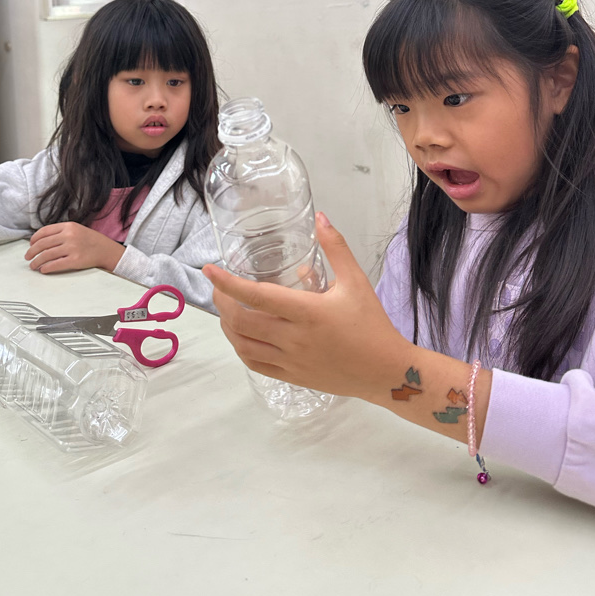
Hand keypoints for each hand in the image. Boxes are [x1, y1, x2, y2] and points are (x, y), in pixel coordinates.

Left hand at [25, 222, 125, 273]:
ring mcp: (72, 248)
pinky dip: (46, 268)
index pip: (44, 231)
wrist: (106, 250)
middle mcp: (69, 236)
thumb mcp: (77, 229)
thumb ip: (61, 232)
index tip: (30, 245)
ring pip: (46, 255)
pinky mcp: (75, 260)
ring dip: (36, 261)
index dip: (34, 239)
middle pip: (43, 244)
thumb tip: (42, 241)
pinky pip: (55, 264)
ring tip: (33, 265)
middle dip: (32, 252)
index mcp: (68, 226)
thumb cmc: (91, 240)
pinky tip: (43, 269)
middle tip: (28, 257)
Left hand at [204, 213, 405, 403]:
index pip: (256, 297)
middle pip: (241, 323)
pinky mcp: (292, 378)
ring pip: (243, 346)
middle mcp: (293, 338)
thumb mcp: (357, 281)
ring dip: (227, 327)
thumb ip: (336, 248)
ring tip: (227, 309)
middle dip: (222, 302)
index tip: (209, 270)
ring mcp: (290, 361)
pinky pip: (255, 364)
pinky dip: (241, 348)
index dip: (227, 283)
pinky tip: (242, 336)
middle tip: (218, 287)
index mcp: (307, 312)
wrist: (385, 371)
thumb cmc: (371, 323)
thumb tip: (319, 217)